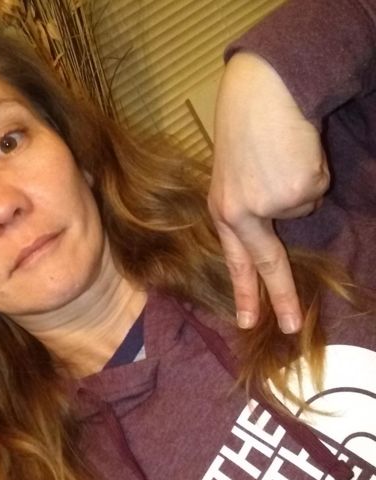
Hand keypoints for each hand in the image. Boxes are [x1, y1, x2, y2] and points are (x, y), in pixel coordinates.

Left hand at [208, 52, 329, 333]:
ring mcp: (270, 204)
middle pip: (267, 263)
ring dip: (300, 184)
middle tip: (291, 327)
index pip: (235, 260)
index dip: (244, 292)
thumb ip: (250, 207)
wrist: (262, 93)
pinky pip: (316, 189)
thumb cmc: (247, 129)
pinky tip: (296, 151)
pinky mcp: (298, 190)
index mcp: (223, 211)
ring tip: (282, 156)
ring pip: (302, 209)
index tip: (247, 322)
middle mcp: (241, 214)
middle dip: (282, 296)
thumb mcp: (234, 176)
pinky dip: (313, 171)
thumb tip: (283, 220)